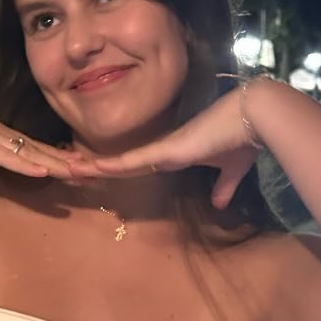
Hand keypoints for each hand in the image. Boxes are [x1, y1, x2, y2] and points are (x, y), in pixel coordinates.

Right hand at [0, 79, 81, 177]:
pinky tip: (44, 171)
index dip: (62, 158)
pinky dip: (27, 164)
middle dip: (71, 162)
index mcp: (1, 133)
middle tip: (98, 171)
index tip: (84, 166)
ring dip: (58, 165)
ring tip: (83, 173)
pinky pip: (7, 157)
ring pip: (32, 154)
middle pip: (43, 150)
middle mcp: (2, 134)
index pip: (38, 148)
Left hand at [68, 84, 271, 208]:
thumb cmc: (243, 138)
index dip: (116, 170)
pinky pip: (133, 160)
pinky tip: (90, 168)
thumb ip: (223, 186)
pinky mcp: (167, 149)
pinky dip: (111, 166)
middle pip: (121, 163)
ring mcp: (162, 148)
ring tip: (66, 169)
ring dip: (93, 167)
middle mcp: (163, 150)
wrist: (255, 116)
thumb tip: (220, 204)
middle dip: (94, 167)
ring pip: (119, 161)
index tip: (94, 172)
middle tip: (67, 170)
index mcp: (175, 155)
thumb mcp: (232, 170)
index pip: (138, 166)